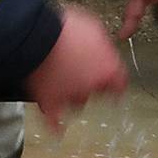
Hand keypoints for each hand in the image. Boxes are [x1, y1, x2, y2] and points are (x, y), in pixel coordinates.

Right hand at [24, 4, 128, 134]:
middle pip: (97, 93)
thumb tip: (102, 47)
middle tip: (83, 76)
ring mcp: (70, 97)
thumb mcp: (93, 26)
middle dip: (92, 86)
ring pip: (77, 103)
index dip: (117, 84)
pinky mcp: (50, 104)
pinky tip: (56, 131)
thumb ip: (101, 42)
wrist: (36, 36)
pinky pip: (53, 121)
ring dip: (73, 97)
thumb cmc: (64, 28)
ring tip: (65, 88)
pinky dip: (54, 126)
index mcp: (107, 68)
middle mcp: (92, 87)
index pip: (121, 84)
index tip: (116, 87)